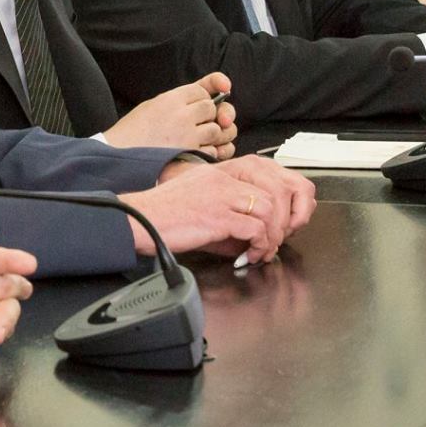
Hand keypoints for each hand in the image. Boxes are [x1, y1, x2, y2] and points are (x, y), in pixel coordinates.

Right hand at [103, 71, 235, 156]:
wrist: (118, 159)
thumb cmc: (131, 134)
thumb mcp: (151, 106)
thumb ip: (177, 100)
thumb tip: (208, 94)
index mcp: (170, 99)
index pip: (202, 90)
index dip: (203, 97)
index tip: (199, 105)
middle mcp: (181, 115)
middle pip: (211, 108)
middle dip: (208, 116)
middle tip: (195, 125)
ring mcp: (188, 136)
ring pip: (216, 130)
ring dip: (210, 136)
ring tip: (192, 141)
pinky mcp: (191, 155)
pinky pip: (213, 151)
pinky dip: (207, 154)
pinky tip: (192, 154)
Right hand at [122, 156, 314, 262]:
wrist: (140, 219)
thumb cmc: (166, 214)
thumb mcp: (203, 200)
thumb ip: (232, 209)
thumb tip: (257, 235)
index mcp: (223, 171)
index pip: (271, 174)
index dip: (286, 199)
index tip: (284, 221)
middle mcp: (226, 178)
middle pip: (277, 191)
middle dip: (285, 220)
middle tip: (277, 239)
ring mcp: (222, 195)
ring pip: (270, 211)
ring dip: (273, 236)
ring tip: (262, 250)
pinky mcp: (218, 216)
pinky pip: (255, 230)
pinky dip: (259, 246)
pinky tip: (249, 255)